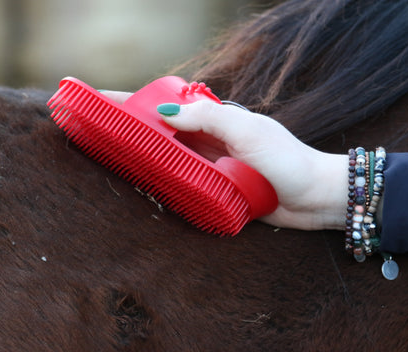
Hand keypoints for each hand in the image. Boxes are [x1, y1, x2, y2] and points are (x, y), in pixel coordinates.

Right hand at [101, 91, 347, 230]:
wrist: (313, 197)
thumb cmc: (287, 161)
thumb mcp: (248, 132)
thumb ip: (209, 119)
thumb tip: (165, 113)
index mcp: (213, 120)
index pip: (165, 106)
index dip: (133, 101)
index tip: (99, 98)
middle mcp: (207, 142)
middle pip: (159, 132)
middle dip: (128, 127)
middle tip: (94, 128)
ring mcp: (208, 167)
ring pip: (166, 158)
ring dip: (140, 155)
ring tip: (107, 153)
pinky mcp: (213, 192)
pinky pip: (181, 185)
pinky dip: (160, 182)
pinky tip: (141, 182)